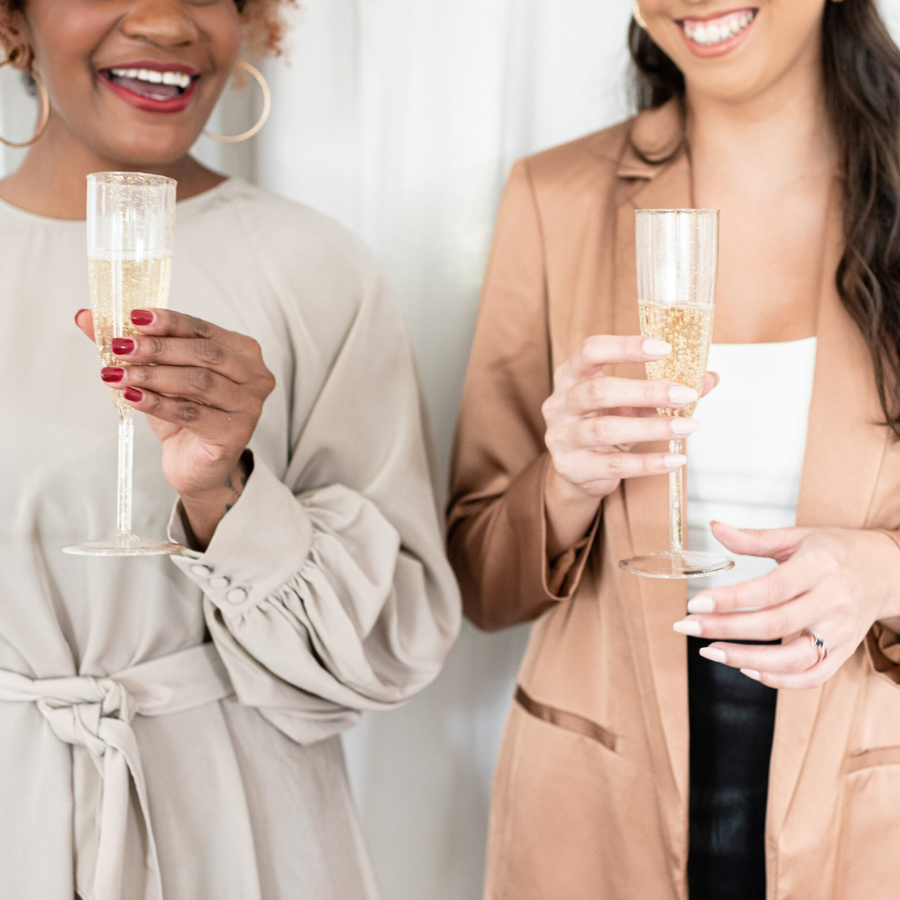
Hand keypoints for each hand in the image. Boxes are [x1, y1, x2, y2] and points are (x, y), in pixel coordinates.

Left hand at [76, 308, 275, 544]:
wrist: (197, 465)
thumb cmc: (186, 414)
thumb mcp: (160, 374)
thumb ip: (131, 345)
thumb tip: (87, 318)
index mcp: (243, 352)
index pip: (204, 329)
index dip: (169, 321)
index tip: (134, 318)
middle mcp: (255, 376)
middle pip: (205, 353)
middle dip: (158, 348)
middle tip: (120, 347)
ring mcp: (248, 407)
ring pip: (199, 382)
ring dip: (153, 376)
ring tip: (119, 375)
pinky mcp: (234, 434)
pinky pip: (192, 413)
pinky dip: (158, 403)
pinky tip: (132, 397)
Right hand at [542, 335, 716, 553]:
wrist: (576, 469)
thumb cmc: (604, 424)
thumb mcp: (630, 402)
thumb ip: (663, 388)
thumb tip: (709, 378)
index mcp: (570, 376)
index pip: (590, 351)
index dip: (625, 347)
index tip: (664, 348)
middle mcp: (560, 404)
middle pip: (598, 391)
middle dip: (646, 391)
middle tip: (685, 394)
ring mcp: (562, 437)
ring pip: (605, 429)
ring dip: (652, 427)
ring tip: (687, 426)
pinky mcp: (573, 468)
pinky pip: (614, 465)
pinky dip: (648, 463)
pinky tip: (675, 459)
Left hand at [673, 522, 899, 688]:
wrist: (886, 570)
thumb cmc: (835, 550)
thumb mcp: (797, 536)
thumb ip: (754, 538)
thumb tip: (715, 527)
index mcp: (818, 567)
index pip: (770, 589)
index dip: (730, 599)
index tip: (695, 603)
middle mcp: (832, 602)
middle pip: (774, 624)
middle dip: (725, 629)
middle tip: (687, 627)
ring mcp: (840, 631)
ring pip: (793, 658)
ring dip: (746, 660)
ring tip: (710, 652)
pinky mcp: (844, 652)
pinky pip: (812, 676)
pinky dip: (779, 680)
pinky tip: (747, 669)